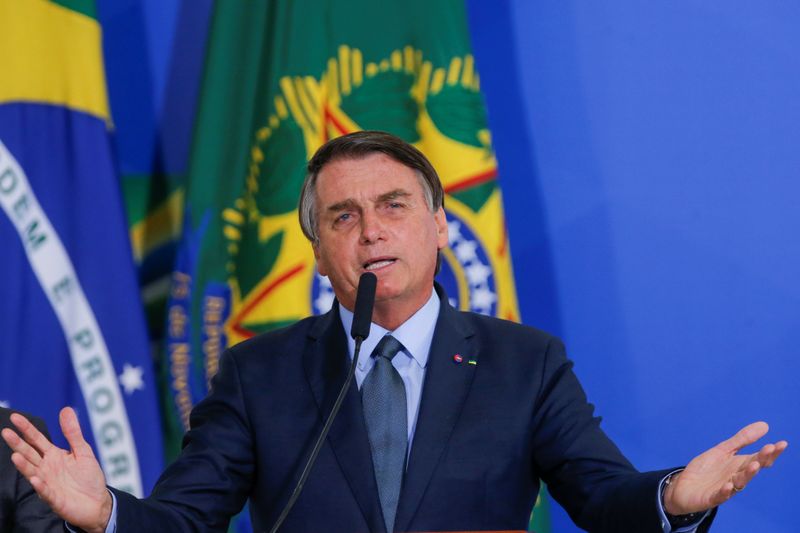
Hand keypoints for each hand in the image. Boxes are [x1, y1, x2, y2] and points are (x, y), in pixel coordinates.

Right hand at [1, 407, 112, 532]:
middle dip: (18, 444)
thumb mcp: (83, 451)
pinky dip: (39, 486)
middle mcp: (46, 468)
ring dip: (23, 465)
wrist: (98, 502)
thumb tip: (66, 409)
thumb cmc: (89, 477)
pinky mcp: (54, 498)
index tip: (15, 417)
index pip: (37, 440)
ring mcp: (48, 483)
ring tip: (15, 456)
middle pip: (29, 454)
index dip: (27, 429)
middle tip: (5, 432)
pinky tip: (35, 479)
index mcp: (53, 455)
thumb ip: (73, 432)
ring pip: (32, 472)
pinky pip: (45, 492)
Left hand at [663, 421, 787, 514]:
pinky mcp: (712, 497)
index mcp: (740, 466)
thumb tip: (765, 425)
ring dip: (747, 475)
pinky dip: (725, 491)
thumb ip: (742, 440)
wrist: (683, 487)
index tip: (782, 443)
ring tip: (754, 465)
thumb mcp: (723, 450)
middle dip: (761, 459)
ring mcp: (725, 488)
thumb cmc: (706, 469)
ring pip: (739, 483)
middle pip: (751, 469)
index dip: (771, 453)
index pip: (759, 459)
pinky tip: (728, 485)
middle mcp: (736, 477)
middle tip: (770, 448)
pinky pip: (720, 495)